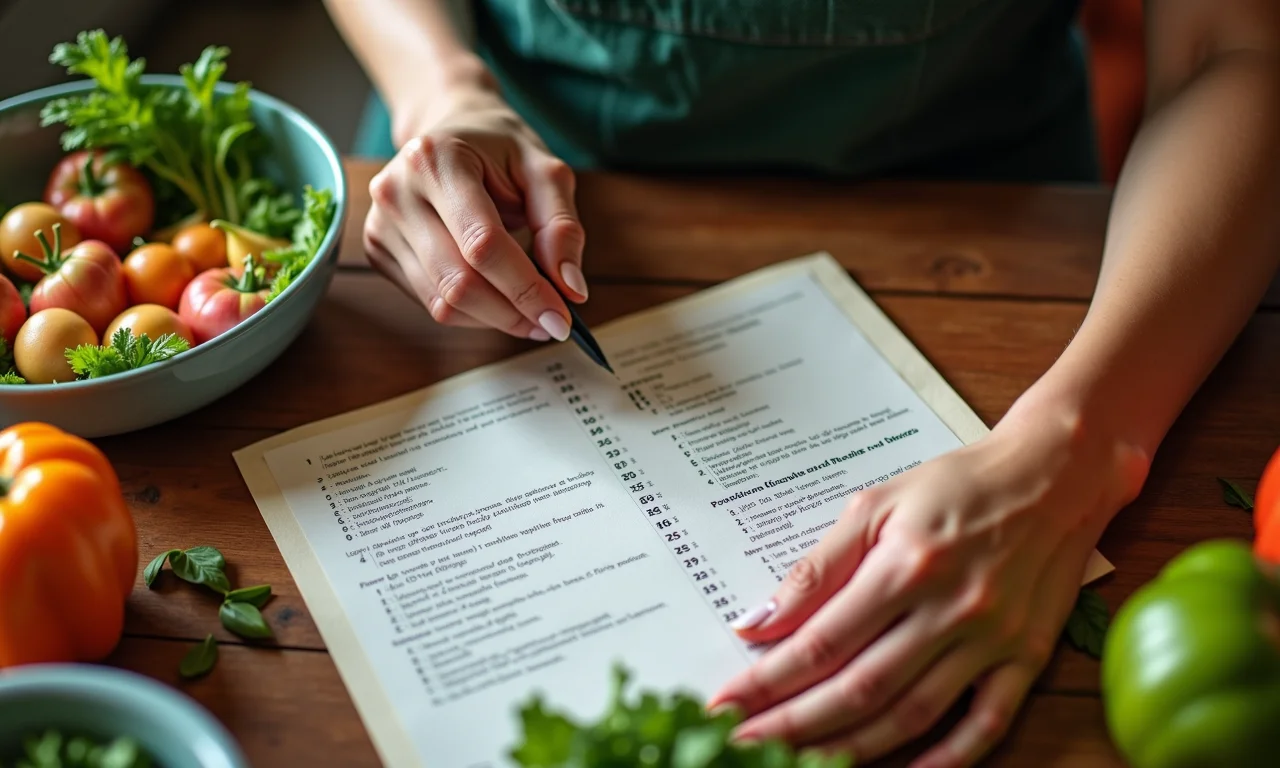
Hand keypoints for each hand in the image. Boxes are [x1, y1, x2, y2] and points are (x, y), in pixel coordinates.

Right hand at [363, 84, 585, 340]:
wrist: (450, 128)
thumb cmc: (500, 149)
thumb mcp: (545, 172)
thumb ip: (562, 227)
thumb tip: (571, 289)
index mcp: (437, 160)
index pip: (483, 244)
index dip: (525, 289)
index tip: (561, 319)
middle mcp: (397, 191)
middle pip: (459, 282)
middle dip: (513, 313)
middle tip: (552, 323)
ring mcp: (380, 223)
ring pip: (443, 302)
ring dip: (496, 318)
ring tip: (530, 310)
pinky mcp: (378, 249)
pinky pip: (431, 303)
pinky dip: (472, 312)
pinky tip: (497, 295)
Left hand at [707, 404, 1147, 766]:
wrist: (1054, 474)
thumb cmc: (957, 485)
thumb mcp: (875, 504)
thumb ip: (817, 568)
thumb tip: (758, 620)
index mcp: (905, 565)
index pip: (822, 642)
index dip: (768, 681)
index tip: (726, 704)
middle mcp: (949, 609)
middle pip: (859, 688)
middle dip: (794, 725)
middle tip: (744, 745)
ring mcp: (992, 640)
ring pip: (912, 714)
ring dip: (852, 748)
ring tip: (801, 763)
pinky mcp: (1026, 658)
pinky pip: (986, 724)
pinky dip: (947, 759)